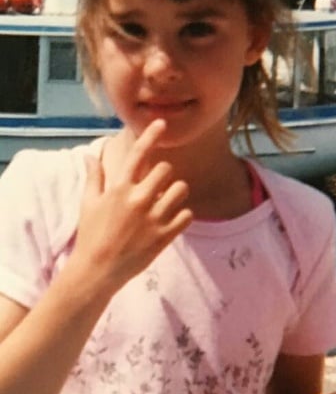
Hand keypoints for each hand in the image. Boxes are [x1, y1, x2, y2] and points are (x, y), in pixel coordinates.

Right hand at [72, 119, 192, 293]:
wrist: (97, 271)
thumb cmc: (91, 234)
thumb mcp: (88, 204)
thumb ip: (94, 177)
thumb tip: (91, 154)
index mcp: (119, 189)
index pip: (138, 155)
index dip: (151, 136)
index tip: (162, 123)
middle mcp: (138, 199)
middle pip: (166, 170)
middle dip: (164, 176)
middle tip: (157, 188)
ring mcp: (154, 218)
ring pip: (181, 189)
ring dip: (176, 193)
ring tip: (166, 203)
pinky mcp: (165, 235)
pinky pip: (187, 214)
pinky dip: (183, 216)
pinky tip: (172, 221)